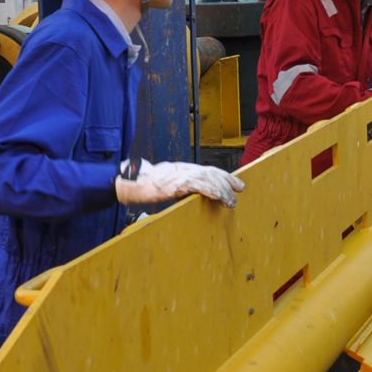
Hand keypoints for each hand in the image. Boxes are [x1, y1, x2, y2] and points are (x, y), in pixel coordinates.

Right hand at [116, 161, 245, 206]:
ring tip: (230, 201)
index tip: (238, 185)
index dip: (226, 177)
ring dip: (222, 191)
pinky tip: (218, 196)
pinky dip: (211, 190)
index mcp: (186, 169)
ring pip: (209, 180)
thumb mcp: (170, 183)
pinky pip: (198, 185)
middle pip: (213, 173)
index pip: (210, 171)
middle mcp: (187, 170)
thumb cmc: (149, 183)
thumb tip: (196, 194)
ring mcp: (183, 175)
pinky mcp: (178, 183)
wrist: (133, 181)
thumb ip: (183, 186)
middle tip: (238, 193)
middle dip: (228, 182)